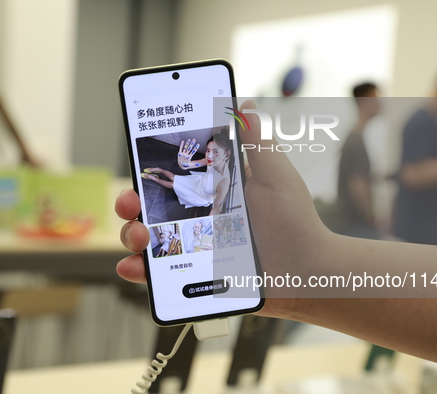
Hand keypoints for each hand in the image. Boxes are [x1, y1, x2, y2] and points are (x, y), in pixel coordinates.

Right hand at [115, 100, 333, 318]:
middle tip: (129, 202)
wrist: (307, 273)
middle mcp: (201, 216)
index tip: (138, 164)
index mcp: (216, 189)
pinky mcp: (197, 275)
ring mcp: (197, 247)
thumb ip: (257, 143)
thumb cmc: (296, 222)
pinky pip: (162, 274)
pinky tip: (134, 266)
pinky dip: (140, 270)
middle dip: (130, 201)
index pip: (175, 176)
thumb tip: (246, 104)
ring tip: (139, 235)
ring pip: (150, 239)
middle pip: (152, 207)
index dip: (151, 170)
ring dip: (132, 234)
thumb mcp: (275, 177)